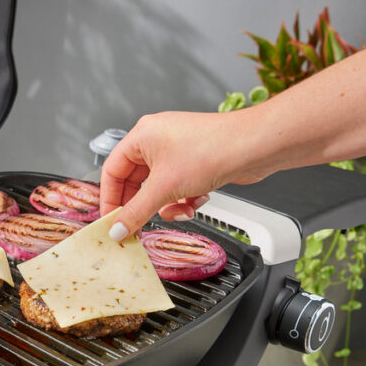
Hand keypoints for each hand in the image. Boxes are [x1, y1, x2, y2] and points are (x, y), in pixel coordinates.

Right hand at [100, 110, 265, 240]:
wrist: (256, 146)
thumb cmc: (212, 149)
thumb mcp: (165, 188)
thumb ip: (137, 212)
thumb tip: (117, 229)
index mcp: (142, 136)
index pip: (112, 171)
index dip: (110, 198)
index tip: (112, 222)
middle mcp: (157, 140)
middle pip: (136, 182)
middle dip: (143, 206)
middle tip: (139, 228)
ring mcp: (177, 151)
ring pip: (159, 188)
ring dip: (168, 205)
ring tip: (181, 210)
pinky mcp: (195, 162)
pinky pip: (178, 187)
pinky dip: (185, 199)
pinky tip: (198, 201)